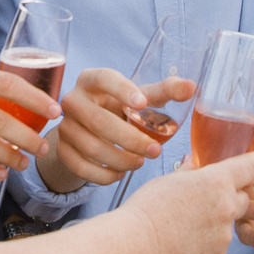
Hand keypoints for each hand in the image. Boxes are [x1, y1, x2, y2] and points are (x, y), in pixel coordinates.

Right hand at [43, 70, 192, 192]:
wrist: (92, 130)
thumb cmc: (121, 108)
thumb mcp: (141, 98)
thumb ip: (165, 92)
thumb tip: (191, 87)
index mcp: (92, 80)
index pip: (104, 78)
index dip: (122, 90)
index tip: (143, 104)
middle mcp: (73, 100)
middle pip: (99, 121)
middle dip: (130, 139)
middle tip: (155, 150)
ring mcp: (64, 126)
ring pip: (91, 147)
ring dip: (120, 159)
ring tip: (140, 163)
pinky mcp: (62, 150)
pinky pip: (81, 167)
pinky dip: (104, 175)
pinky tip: (120, 174)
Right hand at [116, 153, 253, 253]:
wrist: (136, 244)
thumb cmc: (147, 208)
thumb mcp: (168, 180)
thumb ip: (189, 171)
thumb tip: (192, 162)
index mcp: (217, 181)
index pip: (253, 166)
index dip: (250, 166)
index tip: (245, 169)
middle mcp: (227, 207)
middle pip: (244, 198)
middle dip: (230, 198)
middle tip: (204, 202)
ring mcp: (225, 235)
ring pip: (228, 226)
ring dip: (215, 225)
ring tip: (185, 227)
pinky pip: (218, 248)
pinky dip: (206, 246)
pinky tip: (184, 243)